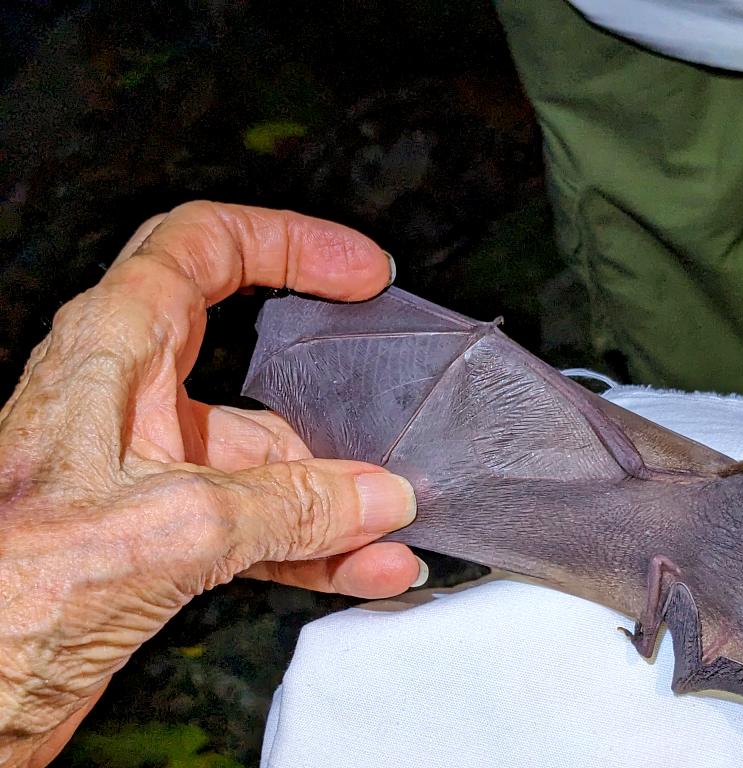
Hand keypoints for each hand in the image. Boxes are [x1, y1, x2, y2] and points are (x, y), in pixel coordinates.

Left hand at [0, 202, 424, 766]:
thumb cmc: (5, 591)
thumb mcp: (169, 528)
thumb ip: (289, 507)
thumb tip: (376, 495)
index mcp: (111, 351)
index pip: (204, 248)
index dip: (289, 244)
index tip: (360, 273)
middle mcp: (129, 400)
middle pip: (249, 354)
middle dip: (327, 372)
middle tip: (390, 375)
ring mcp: (146, 471)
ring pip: (262, 456)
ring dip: (334, 490)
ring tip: (393, 521)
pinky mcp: (156, 537)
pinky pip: (256, 523)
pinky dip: (313, 544)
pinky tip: (364, 566)